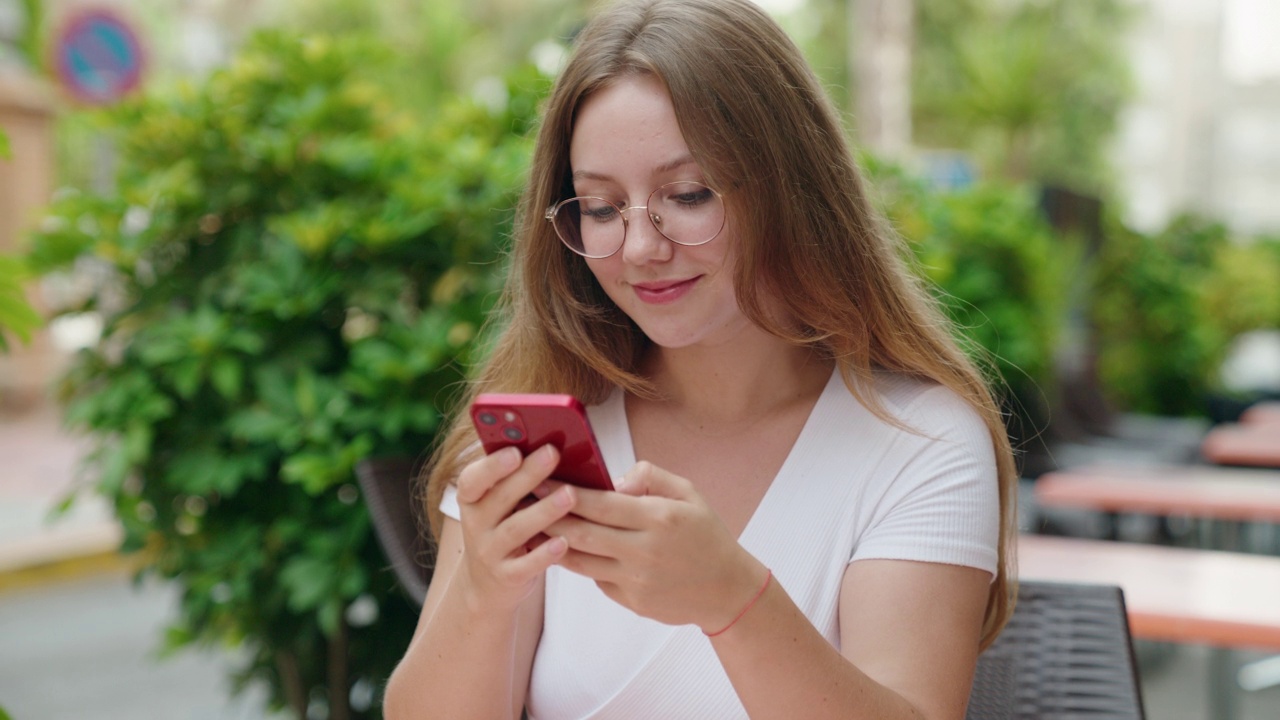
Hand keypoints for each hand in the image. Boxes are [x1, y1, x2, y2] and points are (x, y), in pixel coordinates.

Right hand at [454, 444, 577, 613]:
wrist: (486, 585)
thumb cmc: (502, 529)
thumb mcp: (498, 504)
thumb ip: (515, 479)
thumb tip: (550, 447)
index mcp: (472, 500)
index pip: (472, 480)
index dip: (492, 466)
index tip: (515, 451)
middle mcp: (476, 525)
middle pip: (500, 498)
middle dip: (527, 475)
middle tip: (553, 454)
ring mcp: (489, 552)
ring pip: (515, 530)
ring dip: (543, 511)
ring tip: (570, 495)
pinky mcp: (507, 577)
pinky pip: (526, 566)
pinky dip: (545, 554)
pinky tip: (564, 542)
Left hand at [542, 461, 765, 631]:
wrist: (727, 590)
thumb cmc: (706, 535)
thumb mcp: (688, 493)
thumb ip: (649, 476)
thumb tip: (612, 480)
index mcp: (658, 518)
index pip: (599, 503)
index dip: (563, 491)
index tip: (538, 478)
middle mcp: (644, 551)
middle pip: (580, 533)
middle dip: (545, 515)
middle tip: (519, 500)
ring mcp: (636, 580)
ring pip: (579, 560)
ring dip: (551, 543)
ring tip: (528, 525)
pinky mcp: (631, 601)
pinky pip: (595, 578)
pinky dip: (576, 562)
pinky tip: (560, 549)